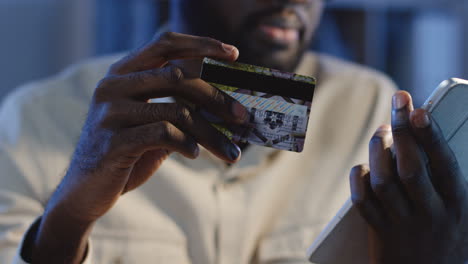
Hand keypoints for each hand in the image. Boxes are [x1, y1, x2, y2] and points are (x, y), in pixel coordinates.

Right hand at [32, 32, 246, 262]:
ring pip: (177, 111)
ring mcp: (110, 112)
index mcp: (123, 73)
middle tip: (242, 116)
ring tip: (230, 152)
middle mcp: (114, 85)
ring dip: (211, 133)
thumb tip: (227, 100)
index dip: (201, 44)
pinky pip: (163, 134)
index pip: (165, 44)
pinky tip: (195, 153)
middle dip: (216, 97)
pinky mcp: (113, 141)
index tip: (233, 54)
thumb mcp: (153, 123)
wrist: (86, 190)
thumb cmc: (127, 151)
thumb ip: (180, 107)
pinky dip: (187, 144)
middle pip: (178, 77)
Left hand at [350, 91, 467, 263]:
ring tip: (381, 131)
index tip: (419, 110)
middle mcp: (430, 214)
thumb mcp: (464, 213)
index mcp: (457, 206)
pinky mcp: (380, 233)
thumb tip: (431, 141)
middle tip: (398, 102)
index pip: (444, 165)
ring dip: (378, 151)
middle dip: (402, 131)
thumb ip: (449, 178)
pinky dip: (358, 180)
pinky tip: (362, 166)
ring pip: (384, 182)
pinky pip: (363, 203)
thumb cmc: (450, 241)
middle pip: (411, 168)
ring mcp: (403, 224)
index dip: (430, 135)